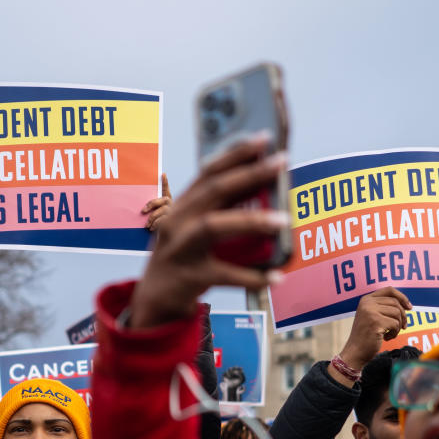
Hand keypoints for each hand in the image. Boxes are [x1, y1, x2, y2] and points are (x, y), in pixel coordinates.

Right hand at [129, 137, 288, 327]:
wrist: (154, 300)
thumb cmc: (184, 259)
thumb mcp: (195, 229)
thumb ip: (222, 211)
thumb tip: (266, 193)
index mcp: (182, 206)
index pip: (209, 171)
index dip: (236, 152)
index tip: (264, 138)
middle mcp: (177, 221)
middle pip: (214, 190)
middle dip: (250, 173)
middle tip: (282, 161)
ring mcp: (180, 248)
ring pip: (214, 226)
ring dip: (251, 220)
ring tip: (284, 219)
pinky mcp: (188, 277)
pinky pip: (225, 274)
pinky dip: (253, 276)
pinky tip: (276, 276)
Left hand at [142, 173, 172, 231]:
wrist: (163, 238)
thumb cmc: (155, 225)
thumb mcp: (152, 215)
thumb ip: (150, 210)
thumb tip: (141, 210)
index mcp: (166, 201)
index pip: (166, 190)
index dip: (165, 183)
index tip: (163, 174)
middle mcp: (171, 205)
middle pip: (163, 200)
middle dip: (151, 205)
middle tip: (142, 211)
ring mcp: (173, 212)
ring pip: (163, 210)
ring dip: (152, 217)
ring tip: (147, 225)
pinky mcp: (173, 221)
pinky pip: (164, 220)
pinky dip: (156, 224)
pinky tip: (151, 228)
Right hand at [335, 288, 411, 372]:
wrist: (355, 352)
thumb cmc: (366, 336)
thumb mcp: (371, 317)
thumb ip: (383, 308)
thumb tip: (407, 305)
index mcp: (365, 300)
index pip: (389, 290)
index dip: (402, 297)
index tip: (409, 307)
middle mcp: (367, 303)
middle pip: (395, 302)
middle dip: (402, 316)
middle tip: (401, 327)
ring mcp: (370, 312)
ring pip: (397, 313)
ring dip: (398, 325)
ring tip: (391, 333)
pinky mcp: (376, 322)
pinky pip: (395, 324)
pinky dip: (395, 333)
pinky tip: (386, 338)